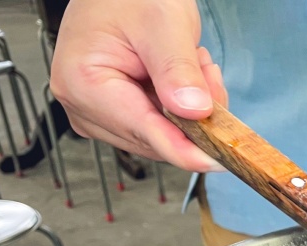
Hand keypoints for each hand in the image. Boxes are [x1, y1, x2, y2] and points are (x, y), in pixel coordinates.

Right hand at [50, 0, 227, 172]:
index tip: (222, 160)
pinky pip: (160, 127)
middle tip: (207, 73)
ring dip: (189, 109)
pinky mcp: (115, 115)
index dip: (189, 151)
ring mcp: (97, 114)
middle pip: (157, 140)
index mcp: (84, 84)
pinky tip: (182, 76)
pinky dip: (181, 108)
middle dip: (193, 117)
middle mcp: (84, 106)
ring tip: (191, 64)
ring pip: (163, 137)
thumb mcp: (163, 24)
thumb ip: (178, 70)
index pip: (146, 134)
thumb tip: (193, 111)